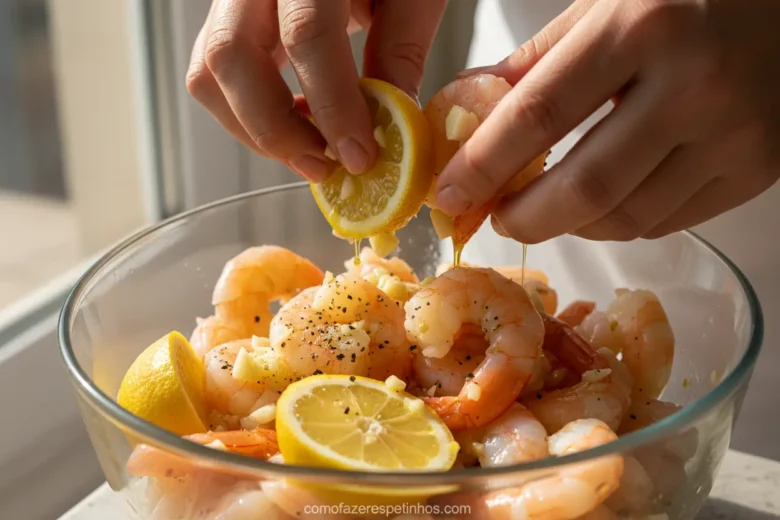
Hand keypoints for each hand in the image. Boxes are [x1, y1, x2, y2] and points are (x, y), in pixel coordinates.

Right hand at [187, 0, 445, 181]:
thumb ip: (400, 50)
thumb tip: (389, 128)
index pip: (306, 34)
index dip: (331, 104)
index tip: (360, 156)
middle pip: (231, 55)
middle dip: (277, 129)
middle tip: (327, 166)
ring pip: (209, 71)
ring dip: (256, 129)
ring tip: (312, 151)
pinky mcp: (227, 16)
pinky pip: (214, 72)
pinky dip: (249, 113)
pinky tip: (297, 123)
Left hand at [435, 0, 779, 241]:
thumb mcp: (609, 2)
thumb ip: (536, 61)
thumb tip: (468, 114)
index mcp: (644, 26)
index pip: (540, 114)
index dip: (485, 164)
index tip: (450, 194)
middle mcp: (695, 85)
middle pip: (585, 187)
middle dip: (524, 216)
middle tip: (497, 216)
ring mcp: (733, 134)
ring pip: (625, 218)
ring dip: (569, 224)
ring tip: (546, 206)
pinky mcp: (757, 169)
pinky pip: (666, 221)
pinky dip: (617, 222)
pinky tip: (601, 201)